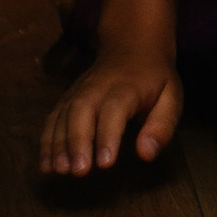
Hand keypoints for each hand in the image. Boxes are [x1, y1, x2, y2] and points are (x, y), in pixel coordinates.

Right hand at [39, 47, 182, 175]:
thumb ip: (162, 125)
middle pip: (82, 111)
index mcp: (127, 87)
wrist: (133, 45)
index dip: (108, 136)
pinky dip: (47, 141)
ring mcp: (79, 91)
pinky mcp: (68, 97)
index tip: (105, 163)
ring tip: (59, 171)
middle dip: (77, 142)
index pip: (115, 110)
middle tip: (79, 171)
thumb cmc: (155, 78)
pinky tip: (45, 165)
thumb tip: (146, 154)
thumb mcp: (172, 96)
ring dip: (58, 144)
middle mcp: (98, 87)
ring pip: (63, 114)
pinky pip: (53, 117)